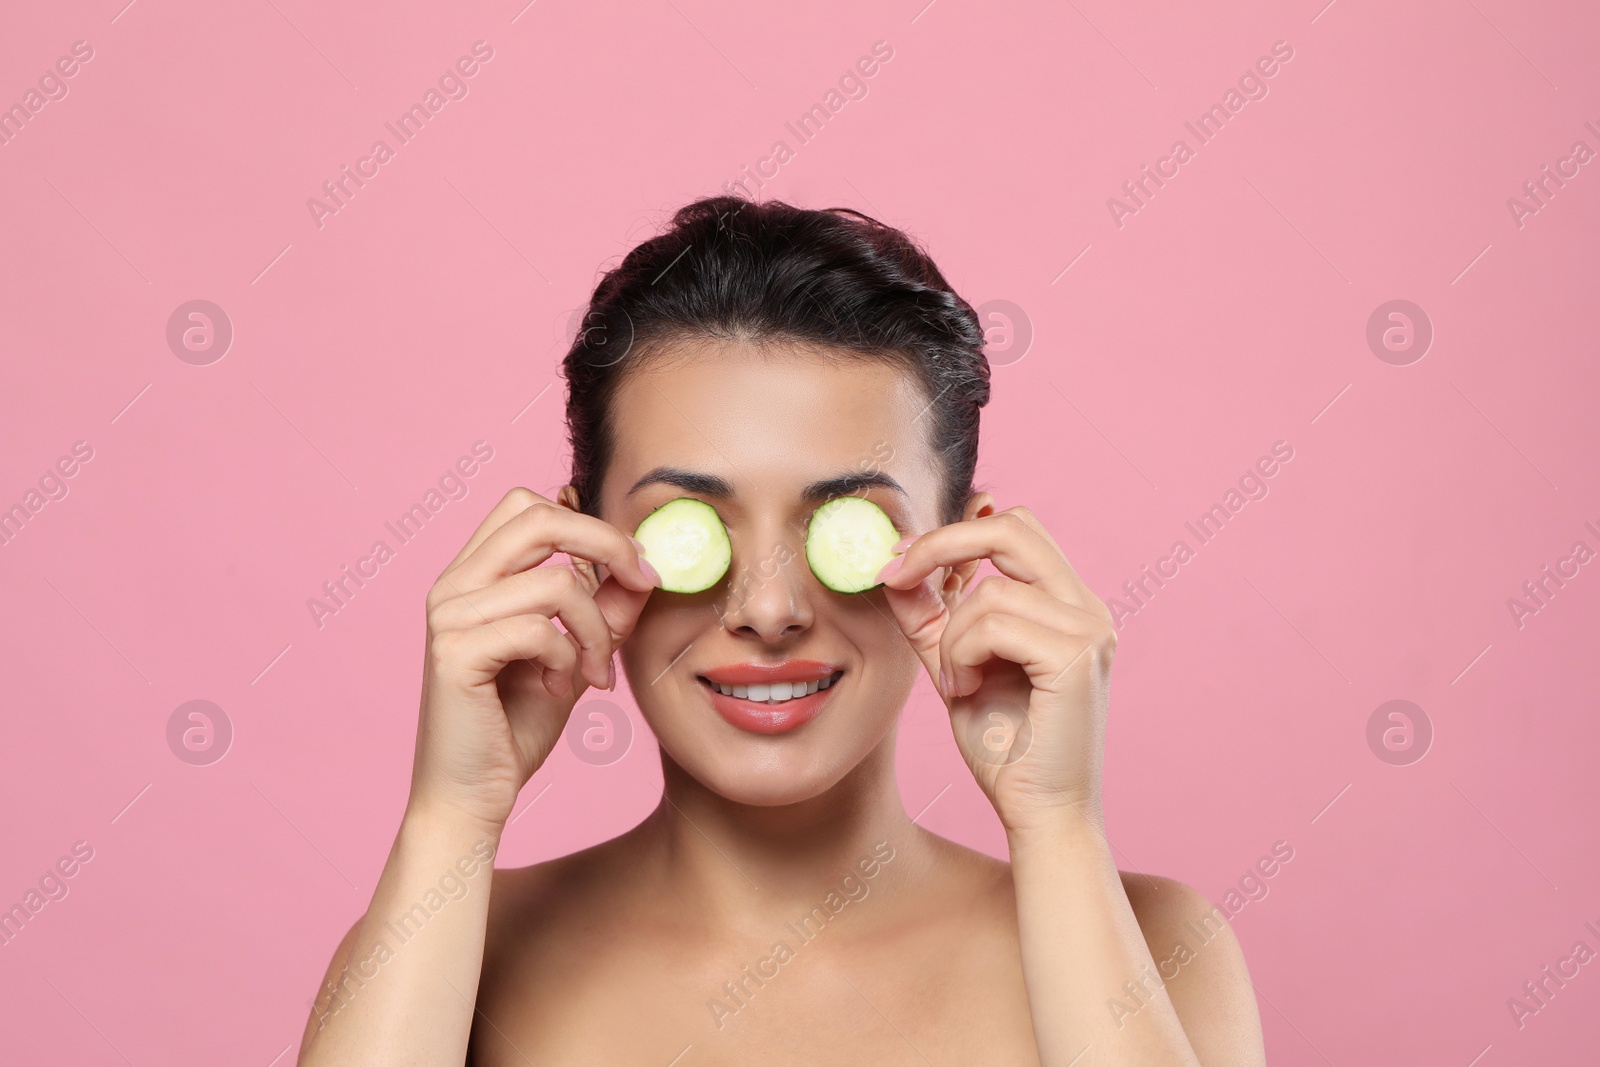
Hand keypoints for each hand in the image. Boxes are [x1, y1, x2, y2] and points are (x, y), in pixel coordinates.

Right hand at [407, 488, 659, 830]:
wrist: (470, 798)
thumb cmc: (515, 727)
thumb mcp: (574, 655)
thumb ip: (603, 610)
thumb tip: (644, 565)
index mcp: (472, 576)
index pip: (527, 505)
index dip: (592, 524)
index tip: (638, 566)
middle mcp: (452, 586)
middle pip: (538, 517)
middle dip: (608, 545)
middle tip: (645, 584)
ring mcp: (448, 616)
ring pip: (555, 581)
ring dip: (595, 629)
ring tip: (595, 671)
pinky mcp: (454, 653)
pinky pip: (539, 630)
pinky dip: (567, 658)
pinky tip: (561, 688)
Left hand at [875, 506, 1116, 834]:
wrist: (1039, 815)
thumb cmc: (1006, 750)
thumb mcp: (955, 666)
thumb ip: (931, 617)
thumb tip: (895, 567)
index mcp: (1067, 605)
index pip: (1014, 530)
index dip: (951, 534)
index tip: (896, 561)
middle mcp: (1088, 608)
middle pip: (1014, 527)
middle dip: (942, 544)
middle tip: (894, 573)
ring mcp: (1091, 630)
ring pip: (992, 590)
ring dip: (953, 638)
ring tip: (957, 684)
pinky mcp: (1079, 656)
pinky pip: (995, 624)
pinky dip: (963, 656)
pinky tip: (967, 692)